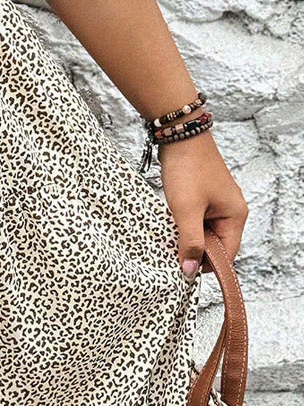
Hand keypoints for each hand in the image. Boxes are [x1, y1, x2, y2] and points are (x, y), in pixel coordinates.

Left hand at [158, 130, 247, 276]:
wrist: (179, 135)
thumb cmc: (187, 169)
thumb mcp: (187, 210)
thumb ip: (190, 241)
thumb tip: (190, 270)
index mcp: (235, 216)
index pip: (227, 255)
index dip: (206, 266)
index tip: (184, 271)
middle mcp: (230, 210)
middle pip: (215, 244)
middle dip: (195, 250)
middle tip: (173, 253)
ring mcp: (217, 203)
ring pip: (203, 232)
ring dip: (188, 237)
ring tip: (170, 236)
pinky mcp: (203, 196)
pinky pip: (196, 219)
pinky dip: (184, 224)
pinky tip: (170, 222)